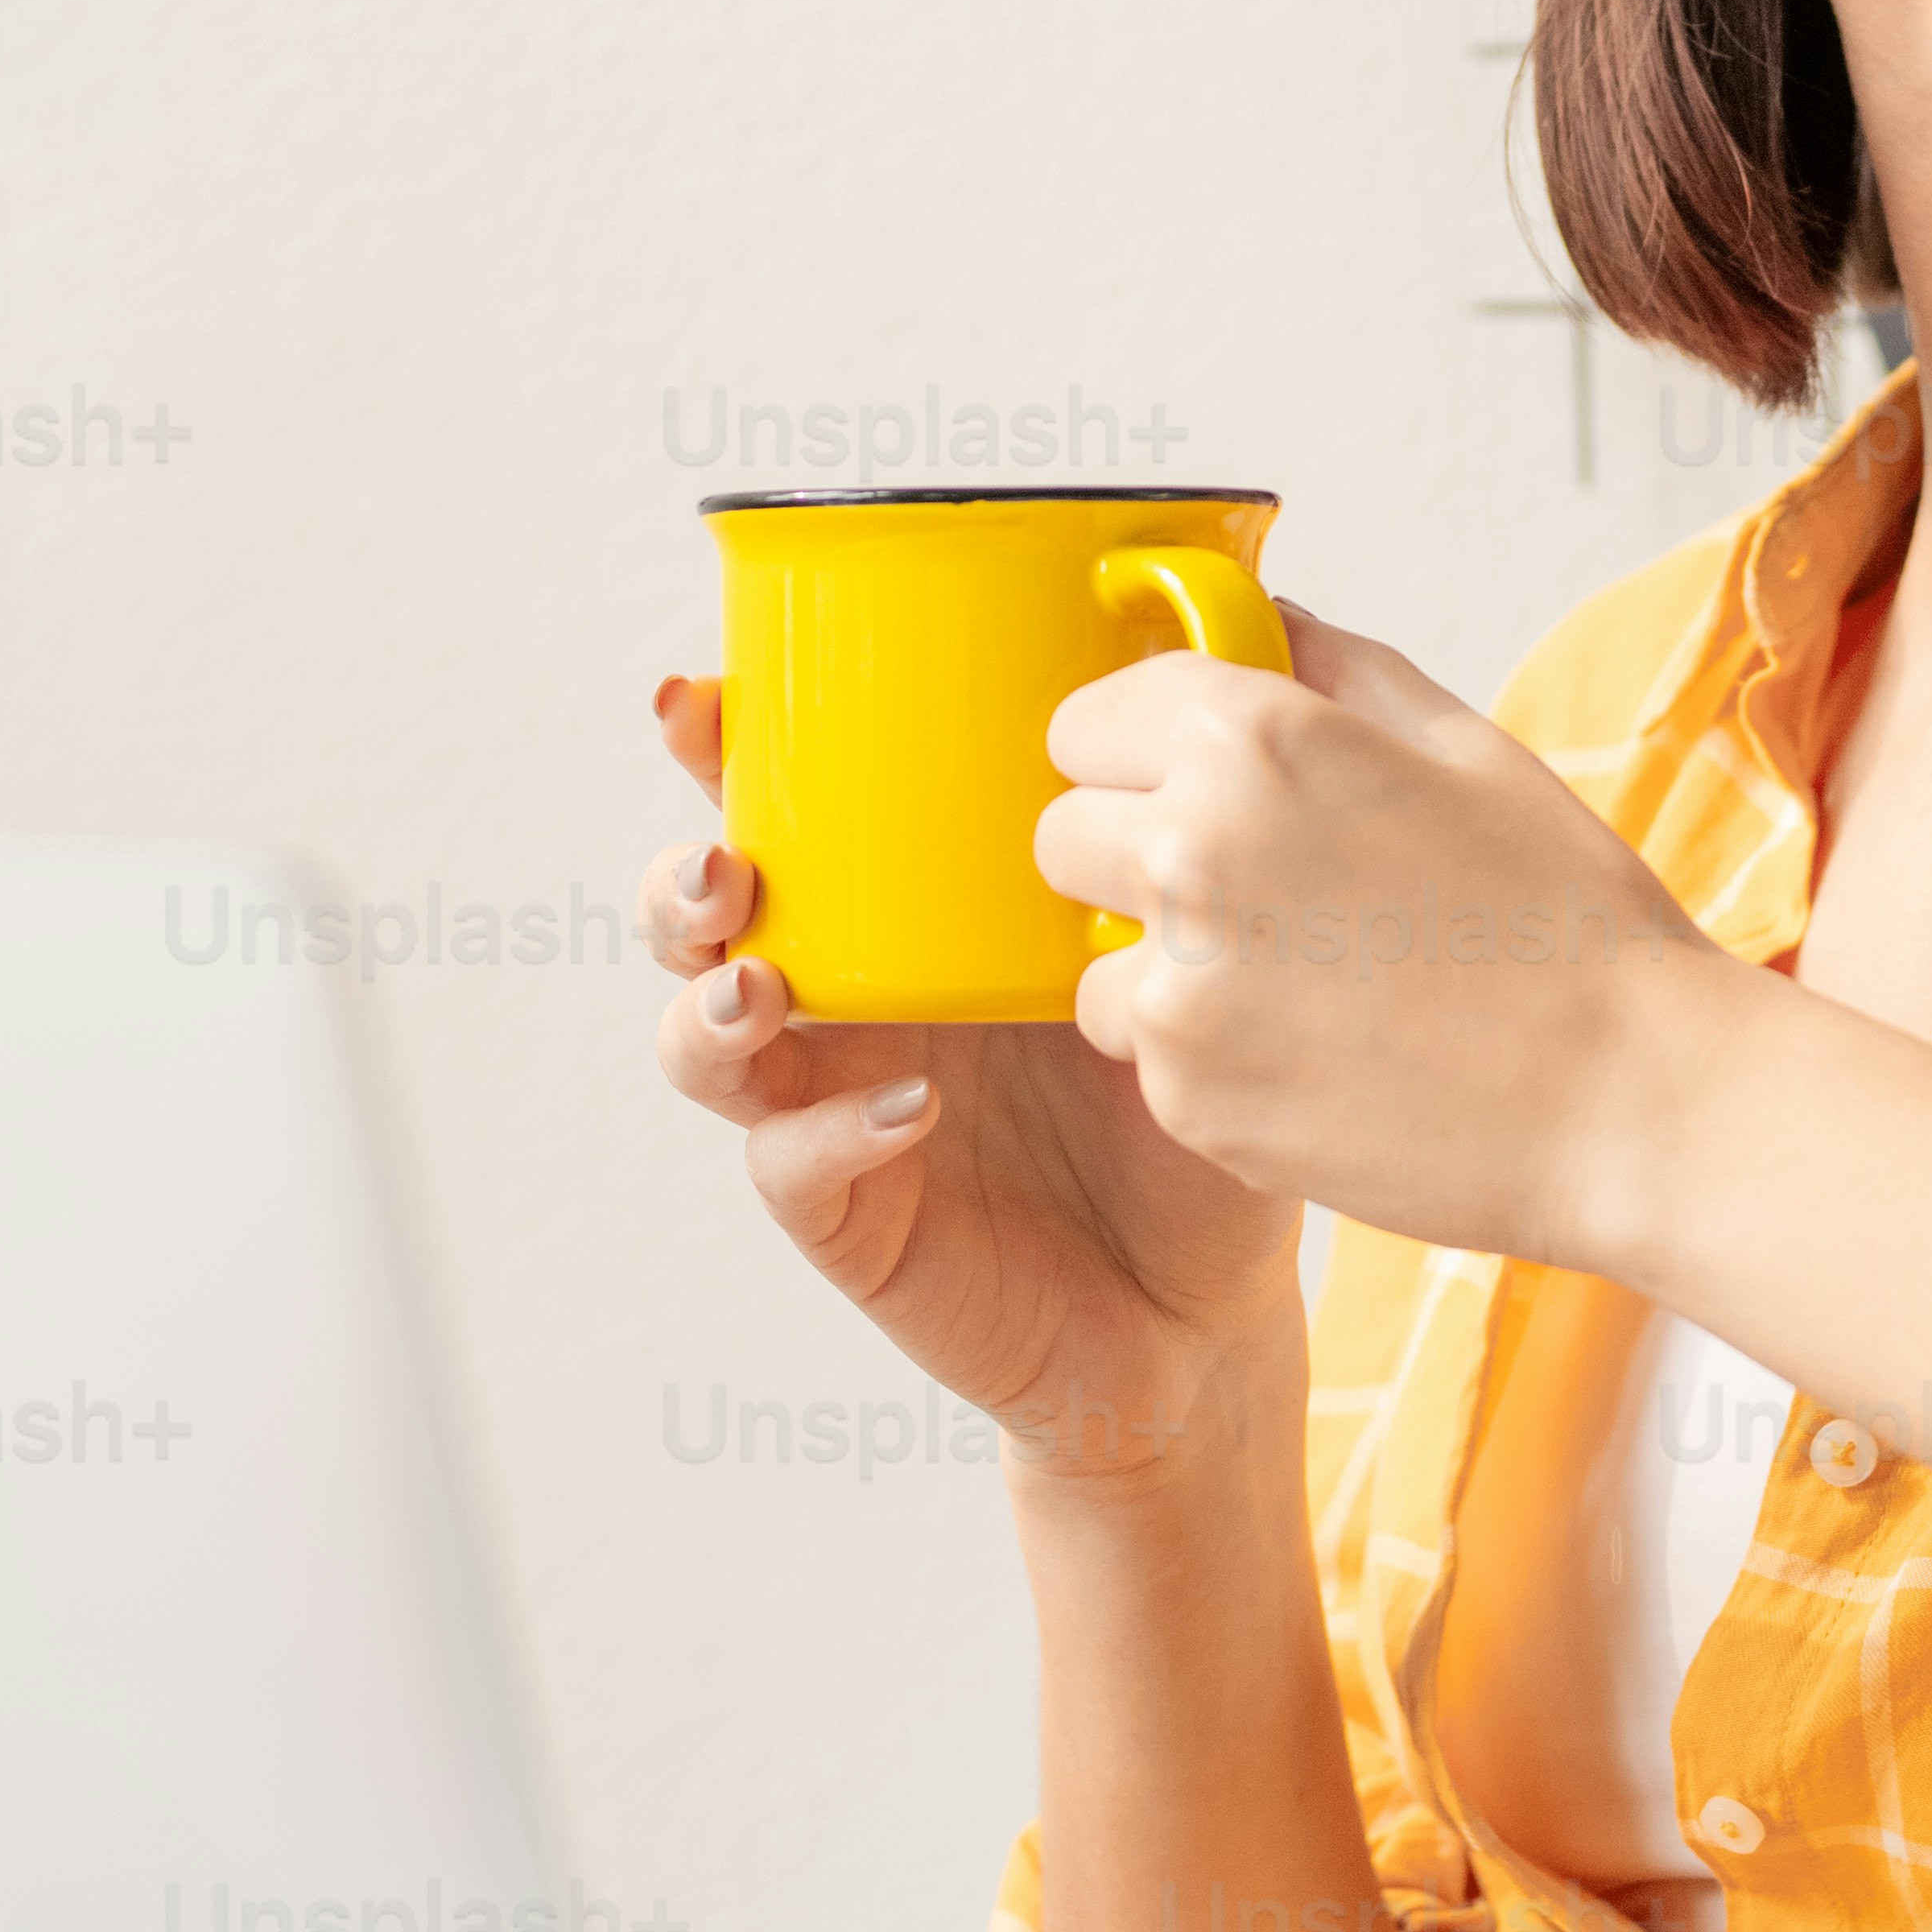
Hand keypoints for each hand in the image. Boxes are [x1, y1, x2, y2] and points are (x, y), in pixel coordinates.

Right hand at [639, 676, 1304, 1490]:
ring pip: (699, 1044)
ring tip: (759, 985)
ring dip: (707, 1004)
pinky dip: (828, 1133)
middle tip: (725, 863)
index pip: (787, 810)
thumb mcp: (1186, 945)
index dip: (720, 751)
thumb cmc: (1189, 1099)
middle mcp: (848, 1000)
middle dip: (680, 878)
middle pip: (699, 919)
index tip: (696, 698)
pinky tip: (907, 1109)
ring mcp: (834, 1106)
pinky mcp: (855, 1215)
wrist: (1203, 1305)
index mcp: (906, 912)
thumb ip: (1186, 823)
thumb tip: (1251, 626)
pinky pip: (794, 1169)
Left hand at [1031, 600, 1731, 1270]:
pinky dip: (1204, 1055)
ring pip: (1089, 956)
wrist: (1626, 1097)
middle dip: (1129, 852)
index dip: (1140, 749)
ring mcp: (1179, 985)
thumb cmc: (1562, 917)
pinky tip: (1313, 1049)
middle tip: (1244, 888)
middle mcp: (1192, 851)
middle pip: (1061, 834)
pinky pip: (1143, 1055)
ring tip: (1291, 979)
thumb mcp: (1460, 740)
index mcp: (1253, 741)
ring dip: (1157, 964)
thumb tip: (1253, 618)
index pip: (1086, 718)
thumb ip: (1330, 664)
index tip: (1187, 780)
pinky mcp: (1187, 1097)